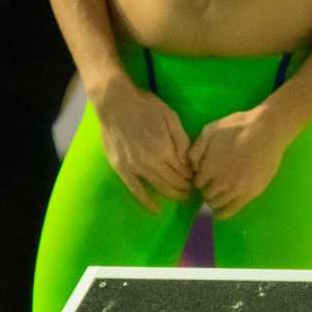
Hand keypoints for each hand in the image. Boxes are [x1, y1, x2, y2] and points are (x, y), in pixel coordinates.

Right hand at [93, 75, 192, 210]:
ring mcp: (135, 166)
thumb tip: (188, 160)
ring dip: (173, 193)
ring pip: (159, 186)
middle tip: (192, 189)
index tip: (196, 178)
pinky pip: (135, 189)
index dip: (192, 176)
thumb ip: (181, 139)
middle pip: (174, 181)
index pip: (184, 170)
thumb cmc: (145, 106)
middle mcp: (151, 161)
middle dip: (186, 187)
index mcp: (165, 148)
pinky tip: (155, 209)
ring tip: (182, 196)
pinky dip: (146, 201)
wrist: (115, 102)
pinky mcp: (121, 168)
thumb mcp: (170, 116)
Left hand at [189, 107, 292, 221]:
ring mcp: (236, 190)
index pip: (197, 183)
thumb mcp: (210, 130)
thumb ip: (196, 150)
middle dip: (206, 190)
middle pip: (206, 194)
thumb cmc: (238, 127)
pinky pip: (232, 210)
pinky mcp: (250, 194)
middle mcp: (220, 182)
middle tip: (211, 185)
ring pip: (217, 203)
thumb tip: (191, 167)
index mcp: (208, 167)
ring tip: (217, 196)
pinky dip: (222, 214)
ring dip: (214, 201)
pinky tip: (218, 215)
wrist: (266, 131)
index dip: (199, 179)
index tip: (203, 177)